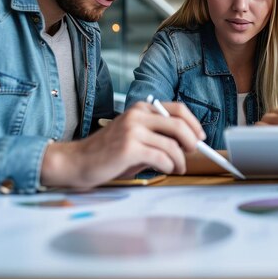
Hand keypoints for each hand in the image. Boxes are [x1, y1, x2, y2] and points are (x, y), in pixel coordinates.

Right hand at [40, 101, 204, 188]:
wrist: (77, 162)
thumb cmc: (108, 153)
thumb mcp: (135, 136)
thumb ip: (158, 135)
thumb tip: (188, 142)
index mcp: (141, 108)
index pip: (178, 109)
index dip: (194, 123)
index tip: (200, 137)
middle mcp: (137, 115)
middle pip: (179, 124)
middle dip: (192, 141)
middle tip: (193, 152)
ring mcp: (133, 130)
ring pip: (172, 144)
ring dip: (180, 160)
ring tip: (178, 168)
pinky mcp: (129, 148)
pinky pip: (161, 158)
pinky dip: (169, 166)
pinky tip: (166, 170)